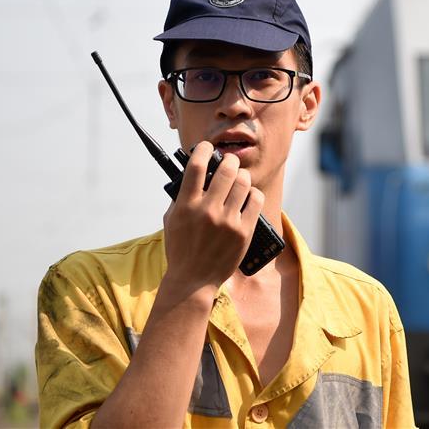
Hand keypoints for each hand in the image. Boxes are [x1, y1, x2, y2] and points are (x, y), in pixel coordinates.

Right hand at [161, 141, 264, 293]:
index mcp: (186, 205)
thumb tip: (194, 174)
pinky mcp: (244, 231)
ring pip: (243, 182)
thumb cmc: (181, 249)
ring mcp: (228, 221)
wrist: (193, 280)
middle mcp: (208, 211)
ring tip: (239, 178)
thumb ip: (181, 197)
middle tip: (229, 162)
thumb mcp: (172, 221)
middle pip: (226, 170)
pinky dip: (253, 194)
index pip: (196, 167)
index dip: (203, 150)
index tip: (206, 147)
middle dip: (229, 161)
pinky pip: (256, 200)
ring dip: (241, 175)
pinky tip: (248, 196)